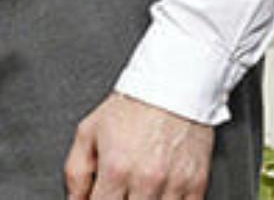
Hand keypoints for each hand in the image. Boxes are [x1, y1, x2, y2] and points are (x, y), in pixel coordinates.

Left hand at [64, 91, 214, 199]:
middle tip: (119, 192)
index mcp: (116, 168)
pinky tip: (159, 194)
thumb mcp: (89, 131)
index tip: (99, 197)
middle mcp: (146, 180)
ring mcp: (174, 185)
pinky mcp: (197, 184)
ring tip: (138, 191)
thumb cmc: (133, 106)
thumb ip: (76, 172)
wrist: (173, 85)